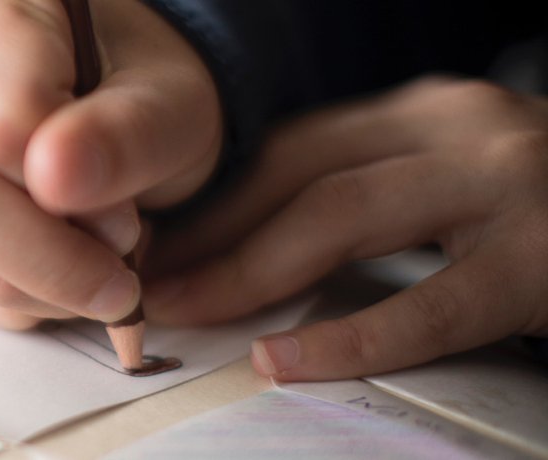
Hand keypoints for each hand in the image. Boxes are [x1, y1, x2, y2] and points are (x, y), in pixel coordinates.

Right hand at [0, 0, 220, 327]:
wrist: (106, 108)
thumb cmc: (137, 88)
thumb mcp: (170, 101)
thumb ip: (126, 133)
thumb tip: (55, 177)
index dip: (71, 189)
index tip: (128, 214)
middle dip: (54, 258)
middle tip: (123, 268)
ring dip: (49, 286)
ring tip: (96, 249)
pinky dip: (25, 300)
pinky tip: (56, 259)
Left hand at [144, 77, 547, 380]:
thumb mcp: (456, 181)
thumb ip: (375, 195)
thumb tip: (253, 249)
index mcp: (429, 113)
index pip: (291, 148)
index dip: (216, 200)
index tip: (156, 244)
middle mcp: (461, 128)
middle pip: (300, 175)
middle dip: (214, 235)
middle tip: (150, 286)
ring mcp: (508, 185)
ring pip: (342, 218)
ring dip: (250, 270)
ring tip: (191, 312)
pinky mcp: (546, 257)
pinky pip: (428, 304)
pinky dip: (349, 336)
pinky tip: (288, 361)